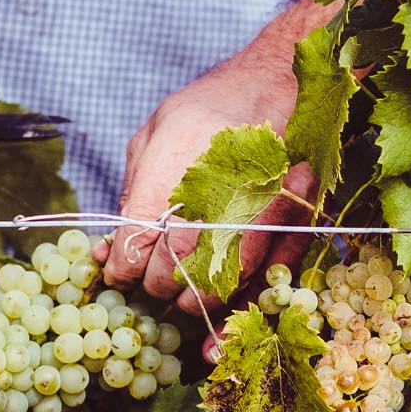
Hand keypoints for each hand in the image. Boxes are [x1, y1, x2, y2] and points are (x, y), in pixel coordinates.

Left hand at [99, 6, 323, 317]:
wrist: (287, 79)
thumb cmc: (214, 106)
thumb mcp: (158, 129)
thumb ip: (134, 188)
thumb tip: (112, 248)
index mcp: (180, 151)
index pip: (139, 235)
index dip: (124, 265)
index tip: (120, 270)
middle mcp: (224, 180)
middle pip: (177, 266)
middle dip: (158, 286)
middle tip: (152, 284)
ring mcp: (265, 202)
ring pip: (220, 281)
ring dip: (195, 299)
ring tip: (182, 295)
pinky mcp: (298, 219)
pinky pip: (265, 279)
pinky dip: (241, 311)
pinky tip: (220, 332)